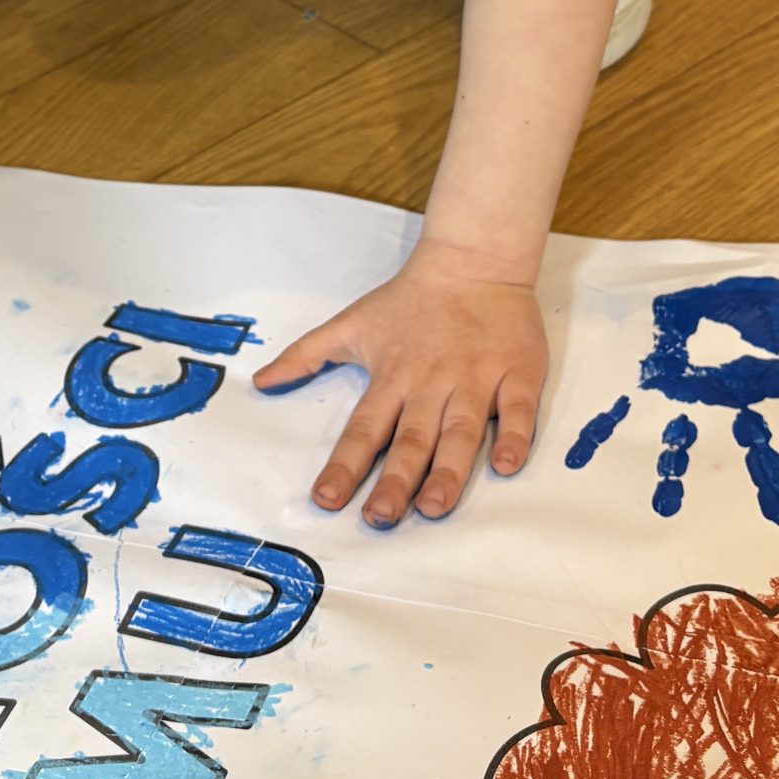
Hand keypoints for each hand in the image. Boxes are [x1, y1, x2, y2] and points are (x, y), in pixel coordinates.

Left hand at [254, 239, 547, 526]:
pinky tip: (506, 466)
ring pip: (462, 432)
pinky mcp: (516, 373)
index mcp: (391, 376)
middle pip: (411, 439)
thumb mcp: (351, 324)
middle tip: (381, 517)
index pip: (362, 429)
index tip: (326, 500)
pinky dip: (514, 437)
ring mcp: (476, 379)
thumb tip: (261, 381)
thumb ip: (305, 356)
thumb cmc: (409, 300)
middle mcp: (431, 384)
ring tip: (434, 507)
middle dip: (396, 481)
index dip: (344, 466)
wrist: (474, 261)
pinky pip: (518, 410)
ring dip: (449, 471)